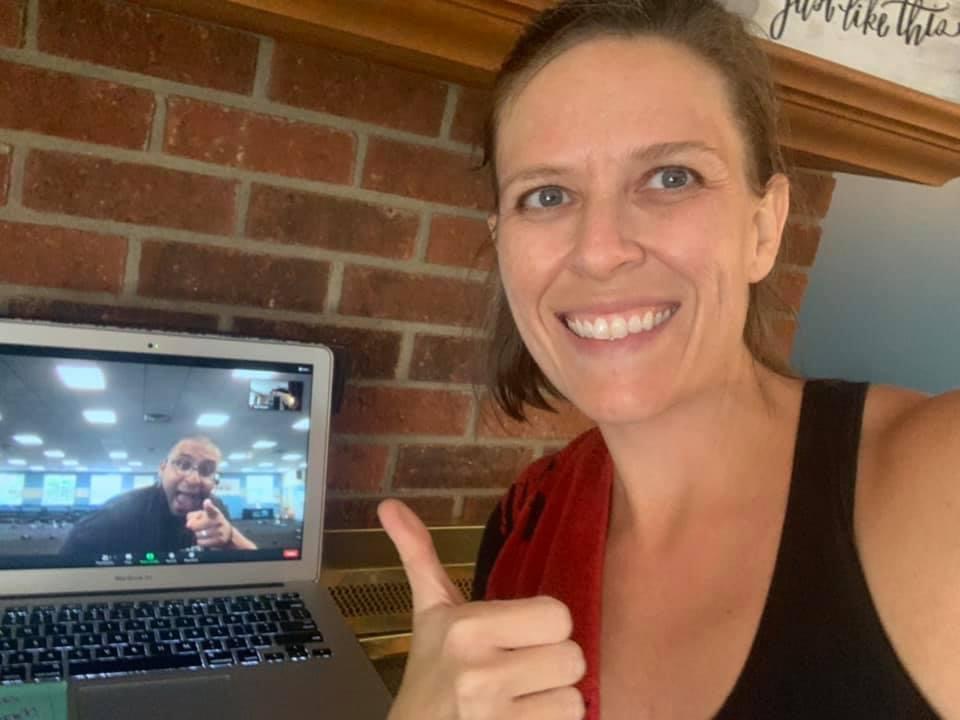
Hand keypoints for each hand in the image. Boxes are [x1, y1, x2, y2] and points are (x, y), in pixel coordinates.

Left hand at [185, 499, 233, 548]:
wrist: (227, 534)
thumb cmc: (211, 522)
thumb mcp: (203, 515)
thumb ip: (193, 516)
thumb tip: (189, 524)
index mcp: (214, 513)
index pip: (210, 509)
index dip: (208, 506)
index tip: (206, 502)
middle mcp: (218, 521)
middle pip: (195, 525)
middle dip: (194, 527)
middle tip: (199, 527)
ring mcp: (220, 531)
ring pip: (198, 534)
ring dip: (198, 535)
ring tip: (205, 533)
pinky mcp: (220, 540)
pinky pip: (202, 542)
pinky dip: (201, 541)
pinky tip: (206, 539)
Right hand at [378, 499, 584, 719]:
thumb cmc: (429, 676)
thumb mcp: (428, 613)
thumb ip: (419, 555)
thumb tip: (390, 505)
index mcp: (466, 628)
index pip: (558, 615)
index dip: (547, 630)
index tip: (521, 639)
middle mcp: (479, 672)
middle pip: (573, 658)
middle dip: (553, 669)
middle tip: (524, 674)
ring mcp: (493, 715)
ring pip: (573, 698)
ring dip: (554, 703)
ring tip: (522, 701)